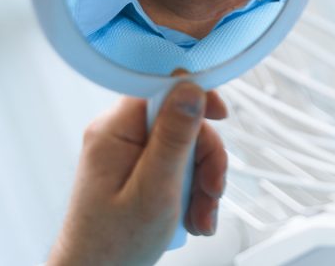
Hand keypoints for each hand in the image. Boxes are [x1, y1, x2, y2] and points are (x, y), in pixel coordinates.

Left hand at [48, 82, 227, 265]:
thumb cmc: (113, 245)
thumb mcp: (154, 189)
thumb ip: (174, 137)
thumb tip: (190, 89)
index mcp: (115, 130)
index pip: (162, 89)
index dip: (196, 98)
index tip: (221, 116)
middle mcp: (119, 135)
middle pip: (181, 123)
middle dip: (205, 159)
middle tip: (212, 192)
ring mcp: (127, 154)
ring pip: (184, 148)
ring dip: (202, 182)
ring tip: (201, 216)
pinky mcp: (137, 171)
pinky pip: (175, 166)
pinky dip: (191, 191)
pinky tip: (193, 217)